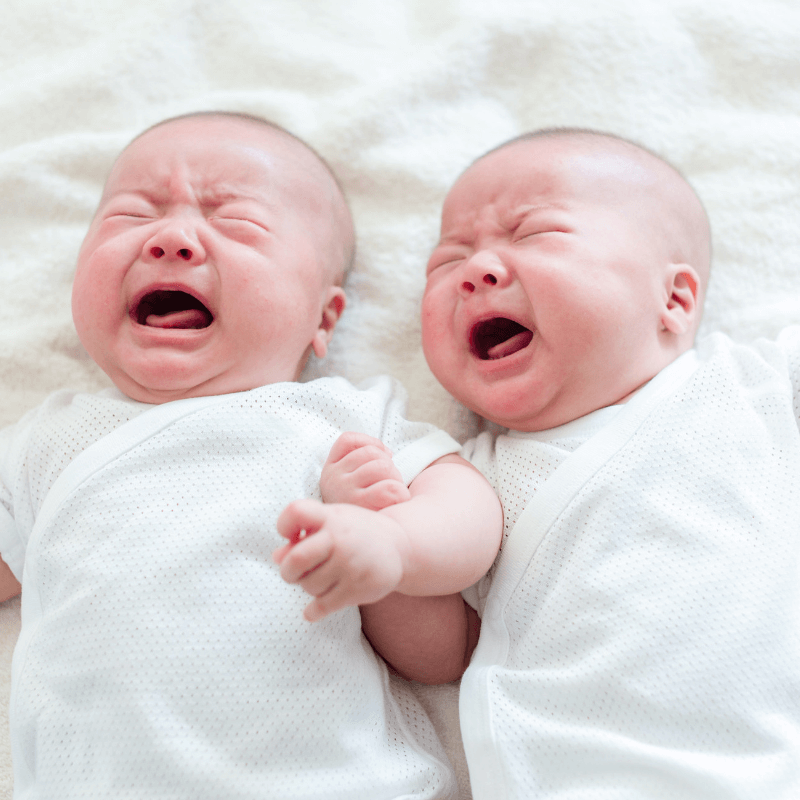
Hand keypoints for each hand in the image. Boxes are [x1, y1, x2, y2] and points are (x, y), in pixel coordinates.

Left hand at [273, 498, 407, 621]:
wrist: (400, 546)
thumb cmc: (357, 532)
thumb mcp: (333, 522)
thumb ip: (304, 535)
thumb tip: (277, 557)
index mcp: (331, 516)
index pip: (296, 512)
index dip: (284, 524)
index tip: (290, 535)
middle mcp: (340, 538)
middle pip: (296, 558)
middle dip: (288, 571)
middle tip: (293, 573)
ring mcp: (350, 564)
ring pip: (309, 585)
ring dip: (308, 587)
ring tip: (321, 580)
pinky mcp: (358, 588)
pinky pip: (322, 606)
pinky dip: (313, 611)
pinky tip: (313, 610)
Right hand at [320, 432, 410, 509]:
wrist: (360, 548)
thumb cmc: (366, 511)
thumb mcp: (354, 482)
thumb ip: (362, 460)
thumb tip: (387, 452)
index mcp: (330, 471)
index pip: (348, 440)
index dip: (371, 445)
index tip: (382, 459)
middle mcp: (333, 480)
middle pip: (372, 453)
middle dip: (388, 465)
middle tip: (389, 484)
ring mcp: (345, 492)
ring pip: (383, 466)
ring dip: (395, 478)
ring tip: (392, 494)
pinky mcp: (361, 507)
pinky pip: (389, 487)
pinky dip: (400, 493)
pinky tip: (398, 502)